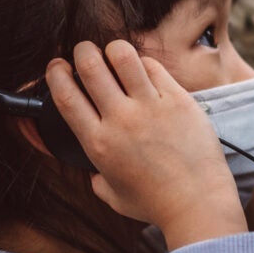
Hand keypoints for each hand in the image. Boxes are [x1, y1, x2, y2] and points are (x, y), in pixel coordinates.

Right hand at [44, 40, 246, 249]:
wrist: (197, 204)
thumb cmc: (156, 204)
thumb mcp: (114, 196)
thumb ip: (97, 180)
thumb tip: (93, 173)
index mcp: (98, 143)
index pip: (65, 95)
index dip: (55, 73)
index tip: (57, 67)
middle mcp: (121, 120)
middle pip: (90, 65)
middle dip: (81, 51)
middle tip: (85, 53)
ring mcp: (150, 107)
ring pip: (122, 55)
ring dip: (112, 49)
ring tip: (114, 54)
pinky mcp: (178, 100)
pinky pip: (153, 67)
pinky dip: (143, 63)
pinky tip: (142, 70)